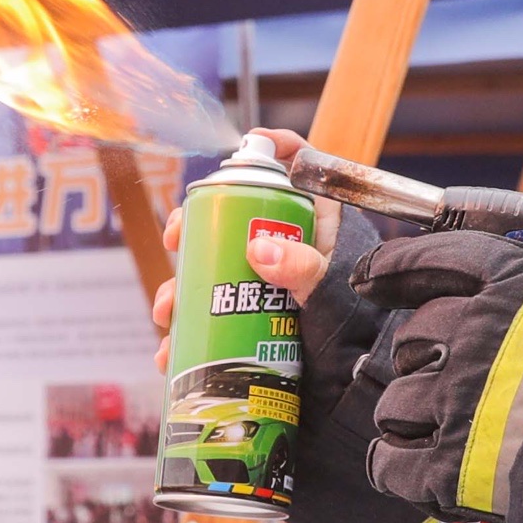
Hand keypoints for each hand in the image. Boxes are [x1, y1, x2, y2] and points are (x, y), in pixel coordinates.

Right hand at [147, 128, 331, 369]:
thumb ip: (302, 267)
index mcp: (315, 221)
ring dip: (180, 289)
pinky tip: (170, 351)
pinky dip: (186, 330)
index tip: (244, 146)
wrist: (356, 377)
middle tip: (176, 240)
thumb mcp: (328, 289)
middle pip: (235, 214)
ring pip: (214, 266)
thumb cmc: (355, 326)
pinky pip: (211, 308)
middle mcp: (287, 242)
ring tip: (167, 313)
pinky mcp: (252, 310)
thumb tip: (258, 252)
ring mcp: (266, 277)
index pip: (298, 165)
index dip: (272, 147)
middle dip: (197, 226)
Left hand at [353, 230, 522, 516]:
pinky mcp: (453, 466)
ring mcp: (460, 400)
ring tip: (433, 434)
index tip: (371, 278)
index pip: (436, 260)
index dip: (395, 268)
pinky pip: (392, 464)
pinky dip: (394, 467)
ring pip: (396, 403)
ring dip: (407, 417)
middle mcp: (476, 333)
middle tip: (444, 381)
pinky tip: (408, 472)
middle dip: (418, 360)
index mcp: (518, 285)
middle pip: (411, 339)